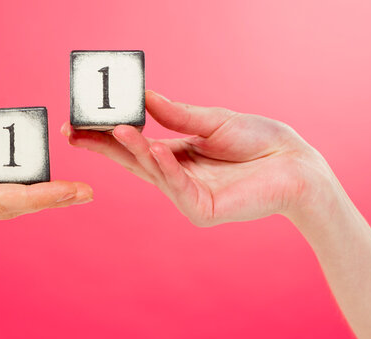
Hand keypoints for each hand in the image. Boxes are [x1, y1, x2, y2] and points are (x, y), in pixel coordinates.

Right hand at [62, 90, 333, 226]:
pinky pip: (178, 186)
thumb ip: (176, 114)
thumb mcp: (211, 120)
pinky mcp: (202, 209)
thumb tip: (143, 96)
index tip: (79, 121)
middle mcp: (175, 176)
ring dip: (134, 148)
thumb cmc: (258, 140)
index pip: (132, 144)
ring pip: (152, 170)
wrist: (297, 162)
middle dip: (102, 146)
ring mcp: (187, 195)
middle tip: (73, 130)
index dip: (105, 135)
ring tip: (116, 128)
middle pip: (131, 160)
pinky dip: (167, 166)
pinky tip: (156, 148)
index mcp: (175, 154)